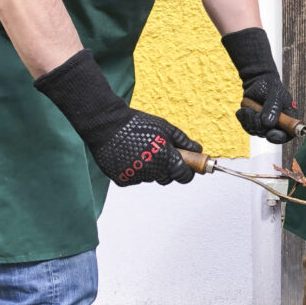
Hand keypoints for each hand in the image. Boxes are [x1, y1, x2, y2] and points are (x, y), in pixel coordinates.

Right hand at [34, 49, 199, 184]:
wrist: (107, 125)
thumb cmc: (138, 124)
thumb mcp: (165, 128)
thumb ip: (183, 141)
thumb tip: (198, 150)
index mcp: (166, 158)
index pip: (184, 176)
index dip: (187, 173)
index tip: (187, 169)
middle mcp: (152, 171)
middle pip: (167, 178)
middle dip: (168, 169)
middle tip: (161, 155)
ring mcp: (136, 177)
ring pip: (150, 178)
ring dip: (150, 169)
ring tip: (141, 151)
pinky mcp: (122, 180)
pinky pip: (135, 179)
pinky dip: (135, 170)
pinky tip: (130, 156)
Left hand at [222, 28, 297, 143]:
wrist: (258, 81)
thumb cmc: (271, 86)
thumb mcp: (275, 94)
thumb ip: (273, 108)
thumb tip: (267, 124)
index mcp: (288, 118)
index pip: (287, 135)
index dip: (279, 138)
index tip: (270, 133)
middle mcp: (277, 124)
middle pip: (268, 135)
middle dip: (259, 125)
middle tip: (256, 112)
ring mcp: (264, 125)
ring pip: (255, 131)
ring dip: (250, 119)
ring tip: (250, 107)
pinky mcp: (253, 123)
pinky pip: (246, 126)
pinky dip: (243, 118)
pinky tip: (245, 109)